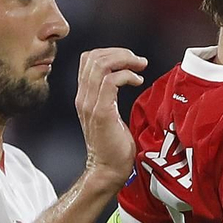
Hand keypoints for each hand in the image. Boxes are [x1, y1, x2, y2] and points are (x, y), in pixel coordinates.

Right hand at [75, 47, 146, 189]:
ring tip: (140, 67)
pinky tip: (138, 82)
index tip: (131, 61)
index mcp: (85, 96)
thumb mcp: (111, 113)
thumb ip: (111, 95)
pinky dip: (126, 75)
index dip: (111, 53)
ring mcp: (90, 104)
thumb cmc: (115, 146)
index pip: (88, 59)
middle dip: (120, 53)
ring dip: (124, 60)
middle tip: (138, 61)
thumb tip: (128, 77)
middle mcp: (83, 97)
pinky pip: (110, 82)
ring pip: (100, 65)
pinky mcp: (101, 113)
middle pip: (93, 57)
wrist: (108, 170)